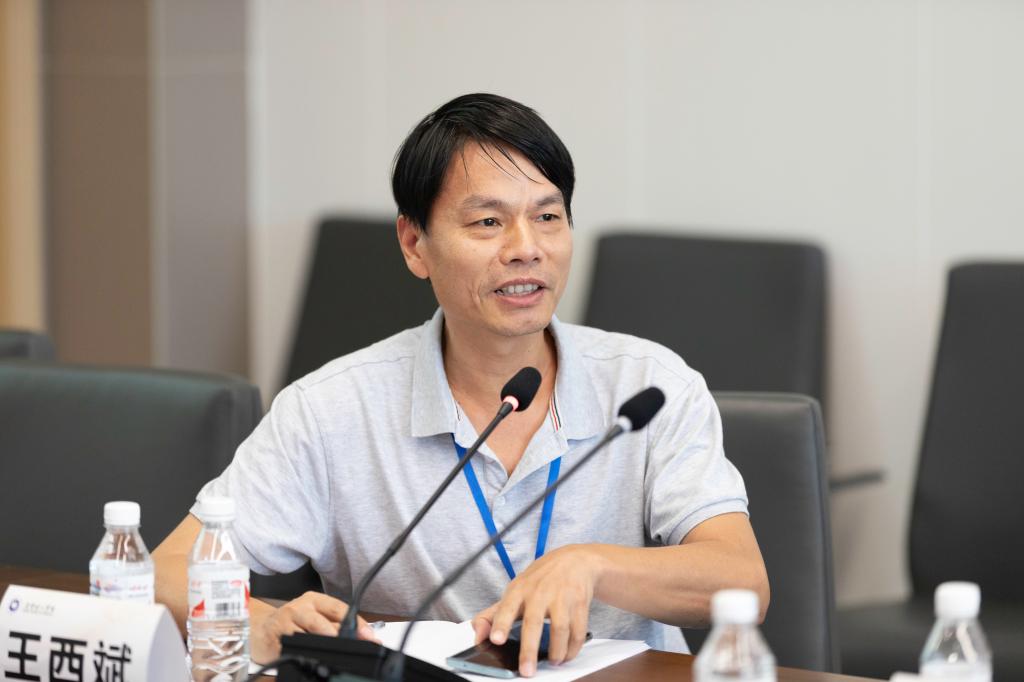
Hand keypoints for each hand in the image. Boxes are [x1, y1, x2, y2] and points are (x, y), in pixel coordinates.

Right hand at [251, 592, 378, 662]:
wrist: (260, 629)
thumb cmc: (292, 623)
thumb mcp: (314, 617)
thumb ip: (334, 624)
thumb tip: (361, 636)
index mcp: (315, 600)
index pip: (340, 608)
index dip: (356, 623)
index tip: (369, 636)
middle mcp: (301, 606)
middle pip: (323, 621)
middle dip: (339, 636)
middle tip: (351, 646)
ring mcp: (287, 620)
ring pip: (308, 633)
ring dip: (323, 644)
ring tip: (333, 652)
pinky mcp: (276, 635)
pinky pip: (294, 645)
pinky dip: (304, 651)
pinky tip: (310, 655)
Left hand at [471, 545, 598, 676]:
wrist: (574, 561)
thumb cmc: (540, 580)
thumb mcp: (515, 591)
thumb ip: (493, 615)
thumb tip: (477, 636)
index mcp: (519, 590)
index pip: (506, 607)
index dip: (500, 624)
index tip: (496, 639)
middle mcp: (539, 592)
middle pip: (533, 623)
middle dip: (529, 650)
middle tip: (527, 670)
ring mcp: (561, 597)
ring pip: (559, 630)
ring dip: (556, 651)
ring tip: (552, 661)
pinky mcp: (579, 603)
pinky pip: (577, 631)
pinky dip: (572, 648)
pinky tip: (566, 654)